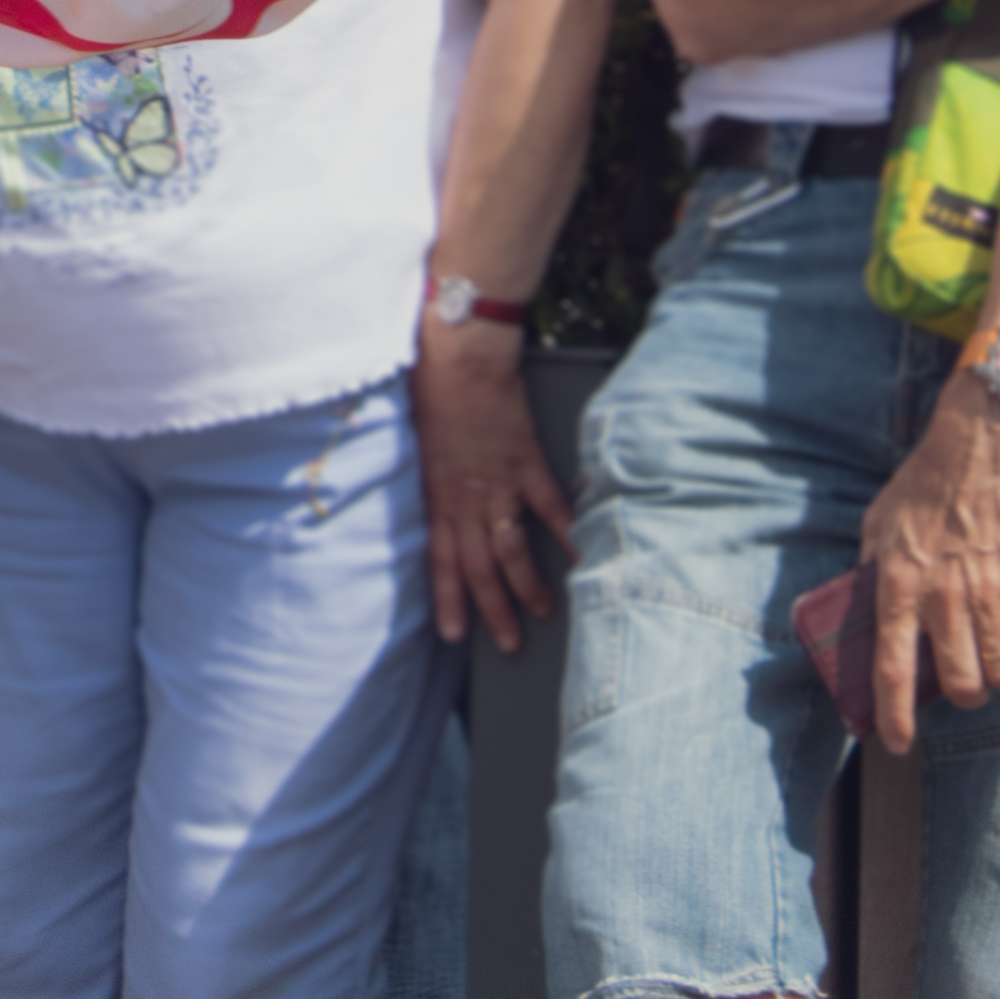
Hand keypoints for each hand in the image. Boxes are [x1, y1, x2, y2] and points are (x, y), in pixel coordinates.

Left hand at [413, 317, 572, 651]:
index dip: (449, 600)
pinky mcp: (527, 463)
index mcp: (437, 495)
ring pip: (512, 551)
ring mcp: (499, 484)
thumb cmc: (431, 391)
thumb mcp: (419, 445)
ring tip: (543, 611)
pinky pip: (549, 509)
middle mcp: (466, 499)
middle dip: (494, 610)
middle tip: (508, 642)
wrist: (459, 356)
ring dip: (528, 587)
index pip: (441, 562)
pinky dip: (566, 534)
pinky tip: (580, 557)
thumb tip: (441, 506)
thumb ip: (434, 481)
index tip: (454, 634)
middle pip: (480, 568)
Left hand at [854, 385, 999, 755]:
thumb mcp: (878, 524)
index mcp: (899, 586)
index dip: (894, 717)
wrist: (980, 447)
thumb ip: (873, 569)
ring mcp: (992, 595)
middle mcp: (945, 599)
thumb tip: (866, 608)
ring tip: (995, 662)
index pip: (894, 671)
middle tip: (962, 685)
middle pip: (961, 685)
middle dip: (962, 696)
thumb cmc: (924, 485)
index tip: (895, 743)